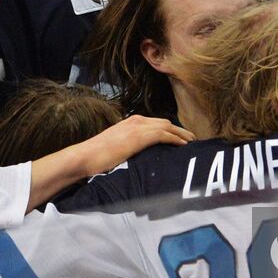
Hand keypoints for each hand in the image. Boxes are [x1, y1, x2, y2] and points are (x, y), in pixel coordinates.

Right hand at [75, 114, 194, 176]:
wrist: (85, 156)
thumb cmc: (96, 156)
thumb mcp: (116, 147)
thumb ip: (128, 146)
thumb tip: (137, 155)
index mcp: (130, 122)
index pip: (156, 123)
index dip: (170, 129)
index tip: (180, 137)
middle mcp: (136, 120)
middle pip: (165, 122)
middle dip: (179, 130)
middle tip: (191, 139)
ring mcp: (138, 127)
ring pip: (167, 127)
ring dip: (182, 134)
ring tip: (192, 142)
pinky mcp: (139, 136)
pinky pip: (164, 135)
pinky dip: (176, 139)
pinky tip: (184, 145)